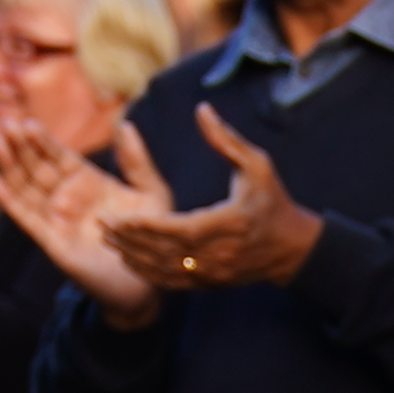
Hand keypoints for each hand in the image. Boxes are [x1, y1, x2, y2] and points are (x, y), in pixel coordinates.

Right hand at [0, 115, 166, 322]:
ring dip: (10, 165)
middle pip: (36, 166)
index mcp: (88, 181)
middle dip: (20, 146)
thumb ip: (137, 161)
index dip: (42, 140)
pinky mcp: (51, 240)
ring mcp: (57, 217)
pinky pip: (26, 217)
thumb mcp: (151, 193)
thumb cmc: (151, 238)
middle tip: (5, 124)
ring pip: (26, 186)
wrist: (146, 283)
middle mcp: (67, 196)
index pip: (58, 155)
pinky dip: (8, 200)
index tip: (28, 123)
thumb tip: (124, 123)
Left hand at [98, 108, 325, 303]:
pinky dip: (148, 271)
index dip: (147, 227)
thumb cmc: (273, 200)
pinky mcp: (210, 283)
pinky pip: (172, 281)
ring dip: (134, 256)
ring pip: (165, 270)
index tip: (119, 218)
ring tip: (108, 239)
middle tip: (101, 225)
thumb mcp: (257, 164)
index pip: (180, 230)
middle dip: (131, 240)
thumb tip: (201, 109)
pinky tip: (129, 257)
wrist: (292, 247)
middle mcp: (220, 254)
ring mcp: (214, 273)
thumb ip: (226, 139)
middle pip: (166, 252)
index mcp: (230, 224)